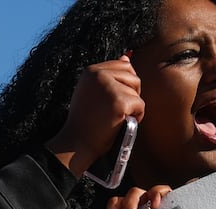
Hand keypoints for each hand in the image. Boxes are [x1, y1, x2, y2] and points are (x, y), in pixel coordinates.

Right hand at [47, 54, 144, 176]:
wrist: (75, 144)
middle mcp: (99, 74)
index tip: (108, 101)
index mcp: (91, 71)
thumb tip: (126, 56)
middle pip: (133, 76)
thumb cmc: (85, 122)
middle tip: (112, 110)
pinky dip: (135, 117)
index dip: (123, 84)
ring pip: (137, 91)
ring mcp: (109, 88)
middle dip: (130, 93)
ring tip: (114, 117)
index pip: (123, 65)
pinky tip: (119, 124)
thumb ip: (108, 75)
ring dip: (132, 107)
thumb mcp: (91, 92)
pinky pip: (140, 106)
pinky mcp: (119, 102)